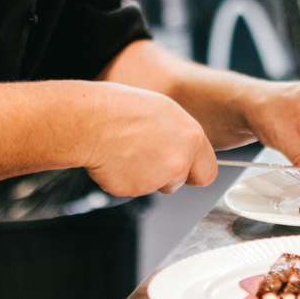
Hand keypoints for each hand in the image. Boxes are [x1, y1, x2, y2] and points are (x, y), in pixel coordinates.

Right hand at [80, 83, 216, 195]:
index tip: (187, 169)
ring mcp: (158, 178)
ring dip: (145, 175)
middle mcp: (180, 160)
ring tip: (128, 150)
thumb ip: (181, 135)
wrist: (91, 121)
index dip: (194, 170)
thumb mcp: (164, 111)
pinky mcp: (135, 190)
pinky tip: (116, 159)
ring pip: (156, 185)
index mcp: (191, 137)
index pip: (208, 171)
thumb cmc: (121, 108)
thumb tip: (185, 146)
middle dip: (170, 177)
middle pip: (182, 181)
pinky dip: (124, 178)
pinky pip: (133, 189)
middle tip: (149, 157)